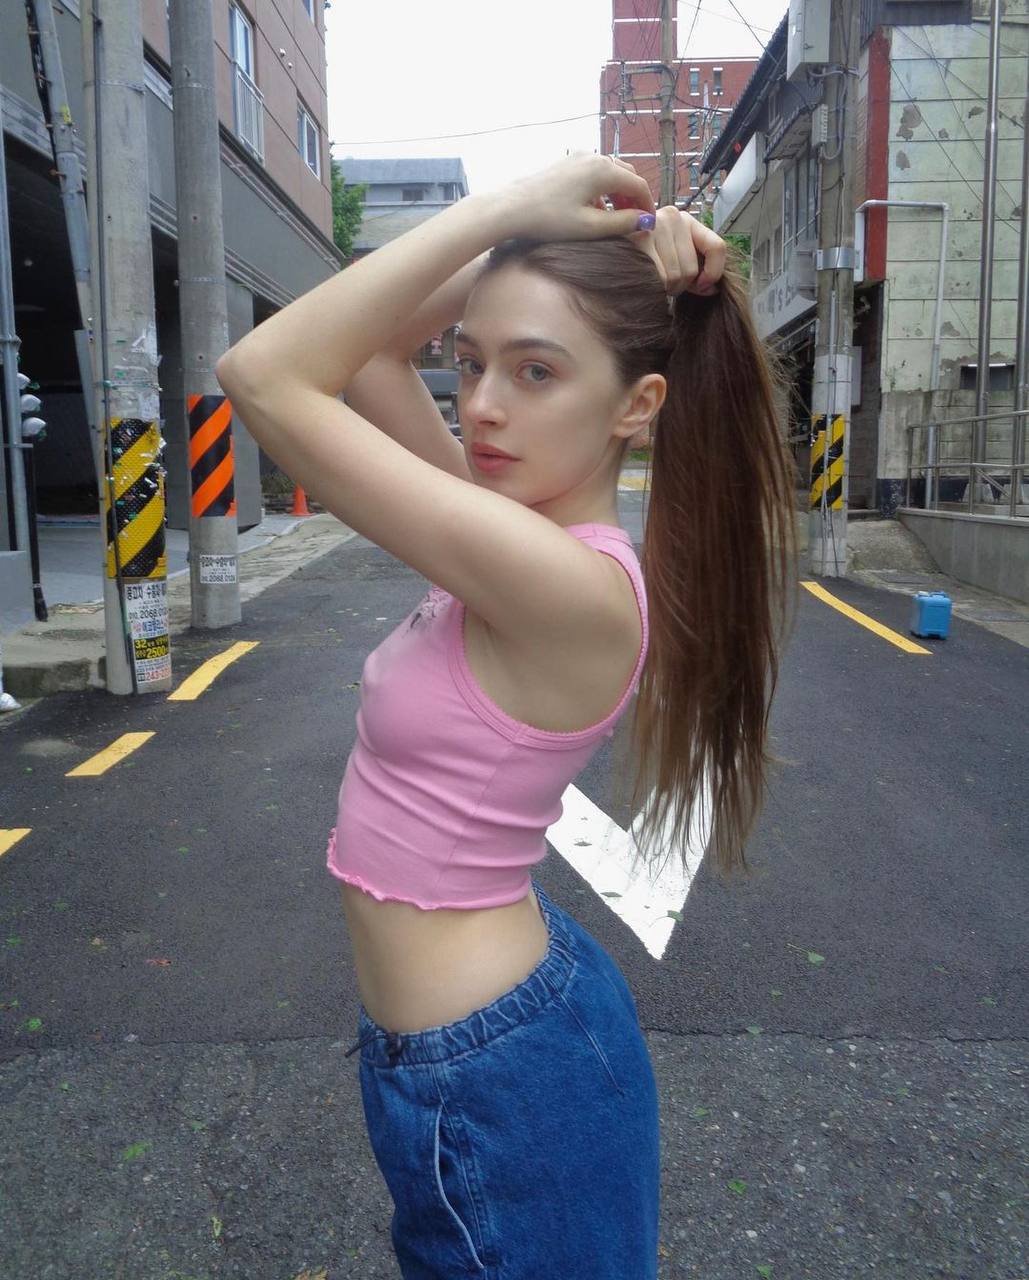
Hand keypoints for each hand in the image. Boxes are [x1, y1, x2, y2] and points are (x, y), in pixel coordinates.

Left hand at [493, 154, 655, 242]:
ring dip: (618, 193)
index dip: (647, 206)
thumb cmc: (549, 219)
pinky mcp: (567, 162)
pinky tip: (594, 209)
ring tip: (616, 217)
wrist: (511, 207)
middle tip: (634, 221)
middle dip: (634, 198)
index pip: (638, 186)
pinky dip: (602, 188)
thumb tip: (646, 222)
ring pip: (611, 172)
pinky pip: (594, 172)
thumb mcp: (590, 226)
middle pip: (626, 175)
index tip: (649, 225)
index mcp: (604, 170)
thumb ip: (622, 223)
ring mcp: (579, 156)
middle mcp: (594, 157)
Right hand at [630, 204, 726, 295]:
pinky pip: (659, 277)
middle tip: (663, 283)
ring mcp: (655, 226)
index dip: (714, 273)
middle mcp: (673, 217)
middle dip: (679, 286)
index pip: (717, 247)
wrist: (605, 250)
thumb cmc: (641, 255)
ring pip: (675, 276)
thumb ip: (696, 270)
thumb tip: (712, 290)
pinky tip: (643, 280)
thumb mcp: (673, 257)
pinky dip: (653, 287)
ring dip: (664, 288)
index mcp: (686, 220)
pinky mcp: (639, 240)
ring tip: (651, 279)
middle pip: (691, 270)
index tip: (703, 287)